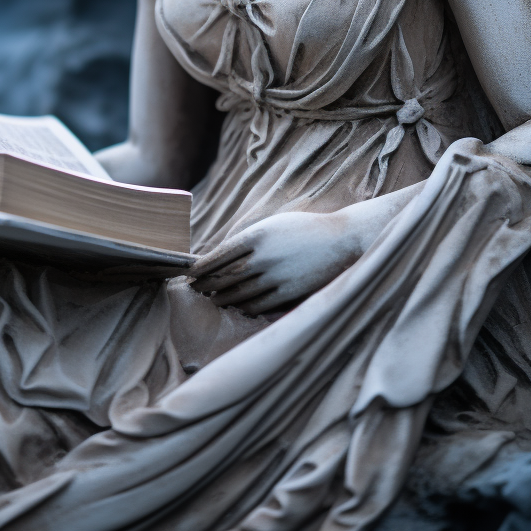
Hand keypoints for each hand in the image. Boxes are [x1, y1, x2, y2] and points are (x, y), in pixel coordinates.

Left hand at [188, 211, 364, 315]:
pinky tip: (239, 306)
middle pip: (225, 277)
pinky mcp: (289, 293)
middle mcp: (263, 256)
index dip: (201, 267)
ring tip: (215, 298)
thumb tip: (220, 254)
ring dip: (223, 298)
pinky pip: (259, 305)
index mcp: (256, 235)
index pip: (218, 255)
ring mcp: (276, 277)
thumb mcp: (272, 224)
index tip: (190, 273)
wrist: (341, 240)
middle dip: (207, 284)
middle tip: (195, 289)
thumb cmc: (303, 229)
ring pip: (239, 293)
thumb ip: (247, 238)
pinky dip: (245, 307)